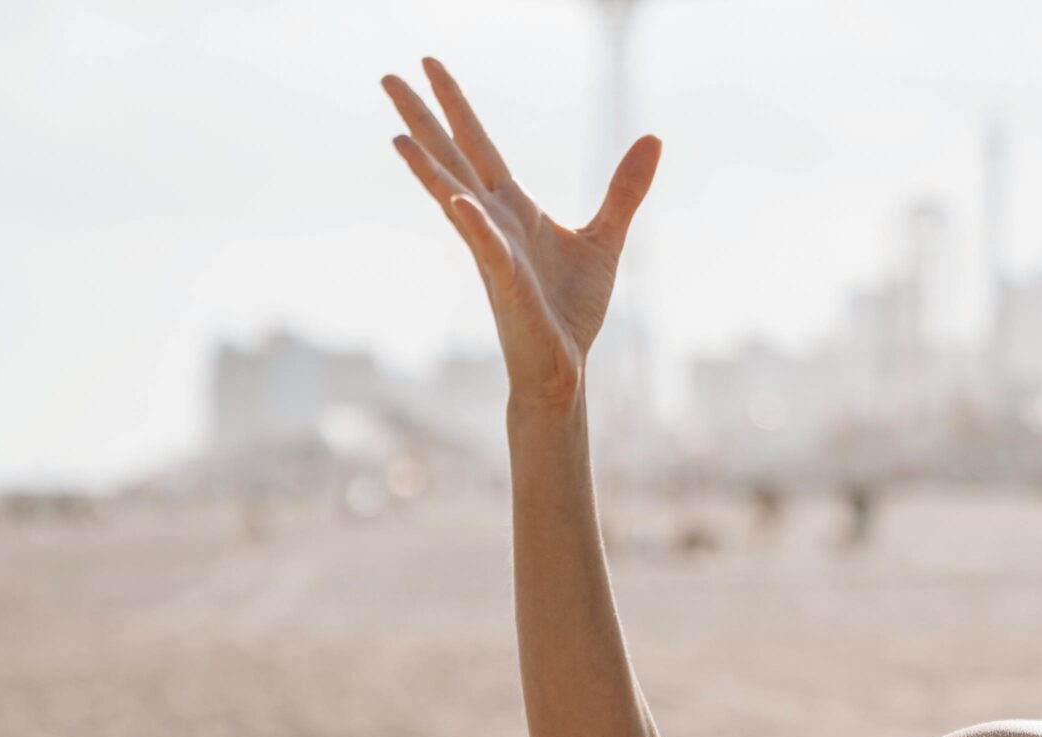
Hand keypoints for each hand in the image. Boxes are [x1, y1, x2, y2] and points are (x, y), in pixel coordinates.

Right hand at [380, 56, 661, 412]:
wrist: (565, 366)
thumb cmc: (572, 308)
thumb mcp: (606, 238)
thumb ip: (624, 189)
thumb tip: (653, 138)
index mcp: (513, 209)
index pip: (478, 145)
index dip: (455, 105)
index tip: (429, 65)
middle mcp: (493, 222)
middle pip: (453, 159)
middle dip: (423, 118)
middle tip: (388, 75)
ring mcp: (494, 251)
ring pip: (454, 197)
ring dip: (427, 167)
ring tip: (396, 133)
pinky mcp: (507, 283)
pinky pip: (487, 248)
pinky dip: (474, 224)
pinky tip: (458, 200)